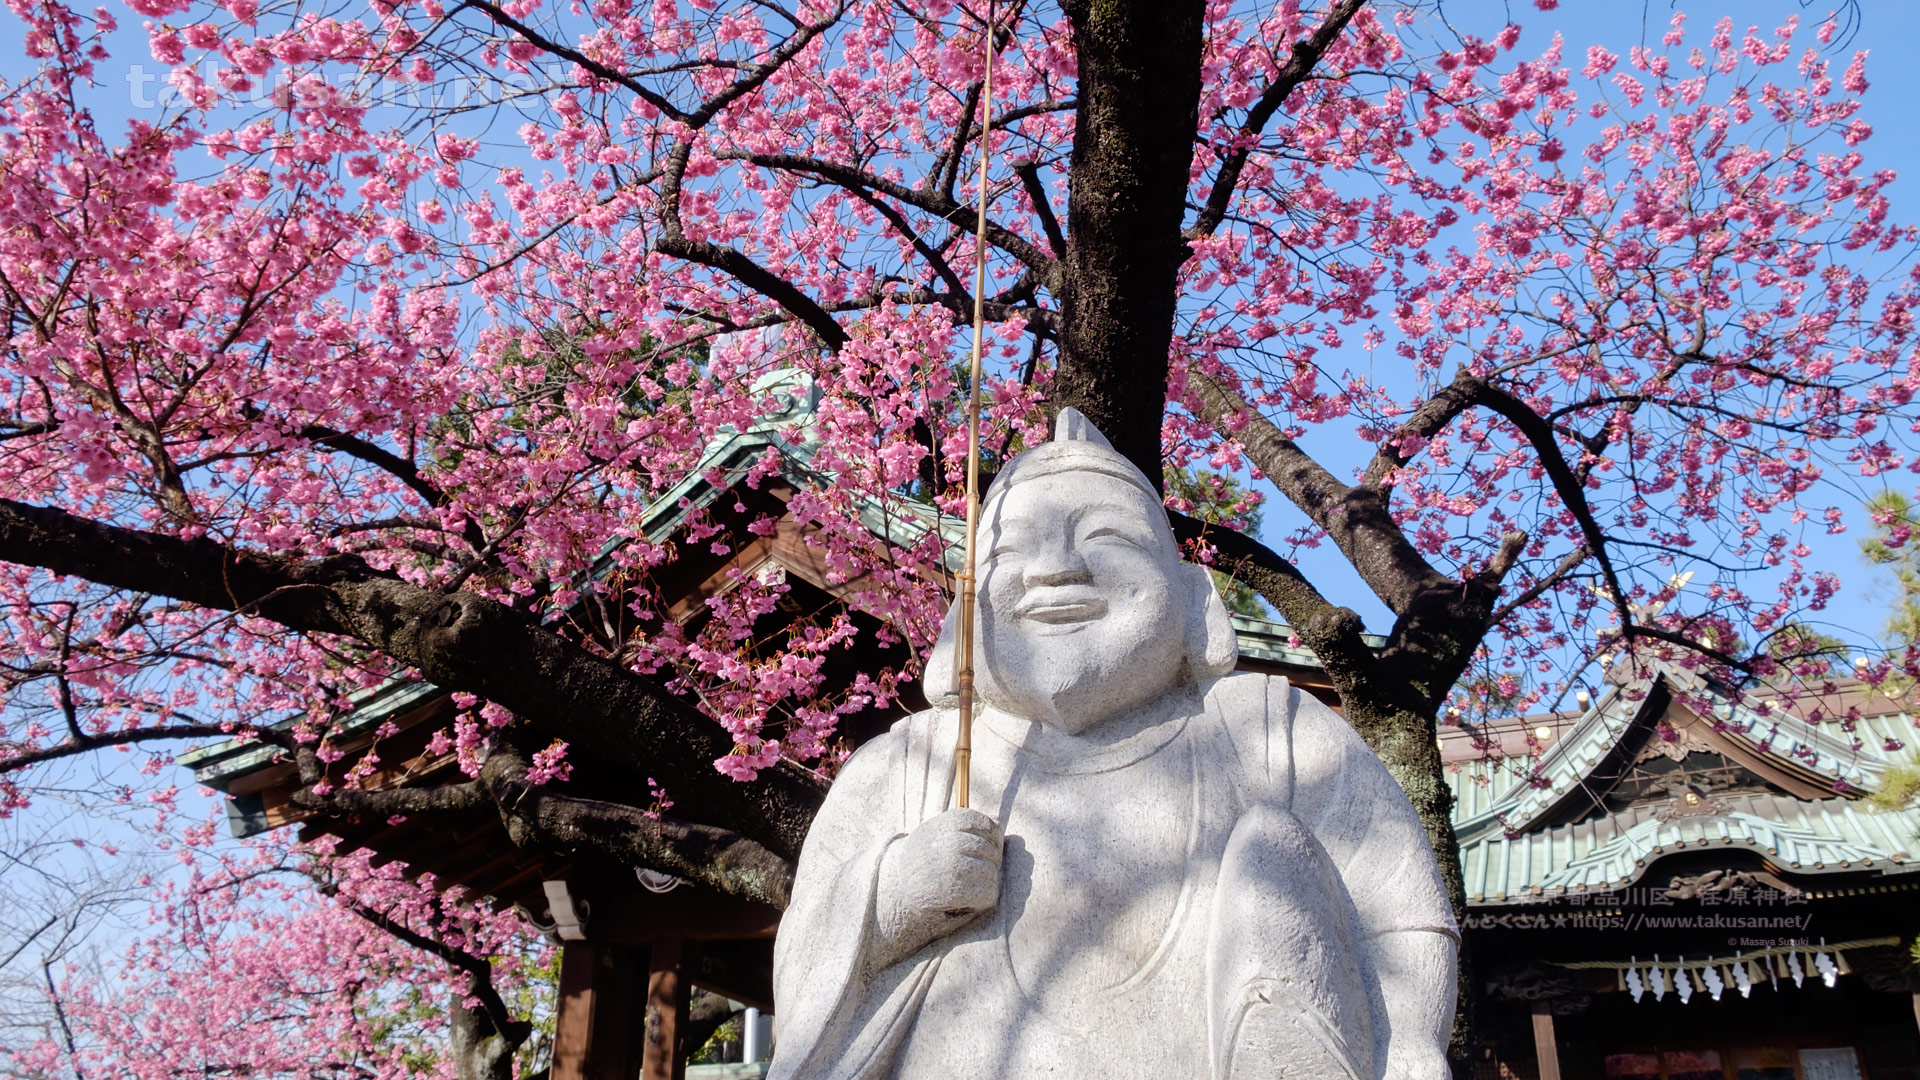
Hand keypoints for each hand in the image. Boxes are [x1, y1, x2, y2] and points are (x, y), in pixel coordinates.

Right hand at [871, 808, 1002, 968]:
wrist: (898, 886)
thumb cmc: (926, 857)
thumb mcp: (940, 832)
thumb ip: (968, 827)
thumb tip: (1000, 825)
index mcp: (948, 822)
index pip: (988, 826)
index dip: (992, 839)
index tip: (983, 849)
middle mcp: (949, 842)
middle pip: (992, 851)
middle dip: (991, 863)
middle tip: (977, 871)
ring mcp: (950, 866)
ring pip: (992, 873)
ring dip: (988, 882)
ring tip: (972, 884)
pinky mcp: (951, 890)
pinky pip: (987, 893)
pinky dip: (984, 897)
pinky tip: (971, 897)